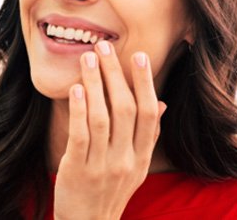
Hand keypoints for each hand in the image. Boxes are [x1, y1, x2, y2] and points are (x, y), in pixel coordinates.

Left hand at [53, 41, 166, 219]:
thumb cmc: (109, 190)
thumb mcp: (134, 167)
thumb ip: (145, 136)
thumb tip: (160, 104)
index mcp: (141, 157)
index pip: (148, 114)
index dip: (144, 83)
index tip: (137, 55)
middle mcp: (126, 160)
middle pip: (125, 110)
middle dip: (115, 75)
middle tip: (104, 47)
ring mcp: (102, 166)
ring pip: (102, 118)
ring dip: (96, 84)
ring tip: (87, 58)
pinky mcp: (78, 170)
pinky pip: (80, 136)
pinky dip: (79, 110)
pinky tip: (76, 89)